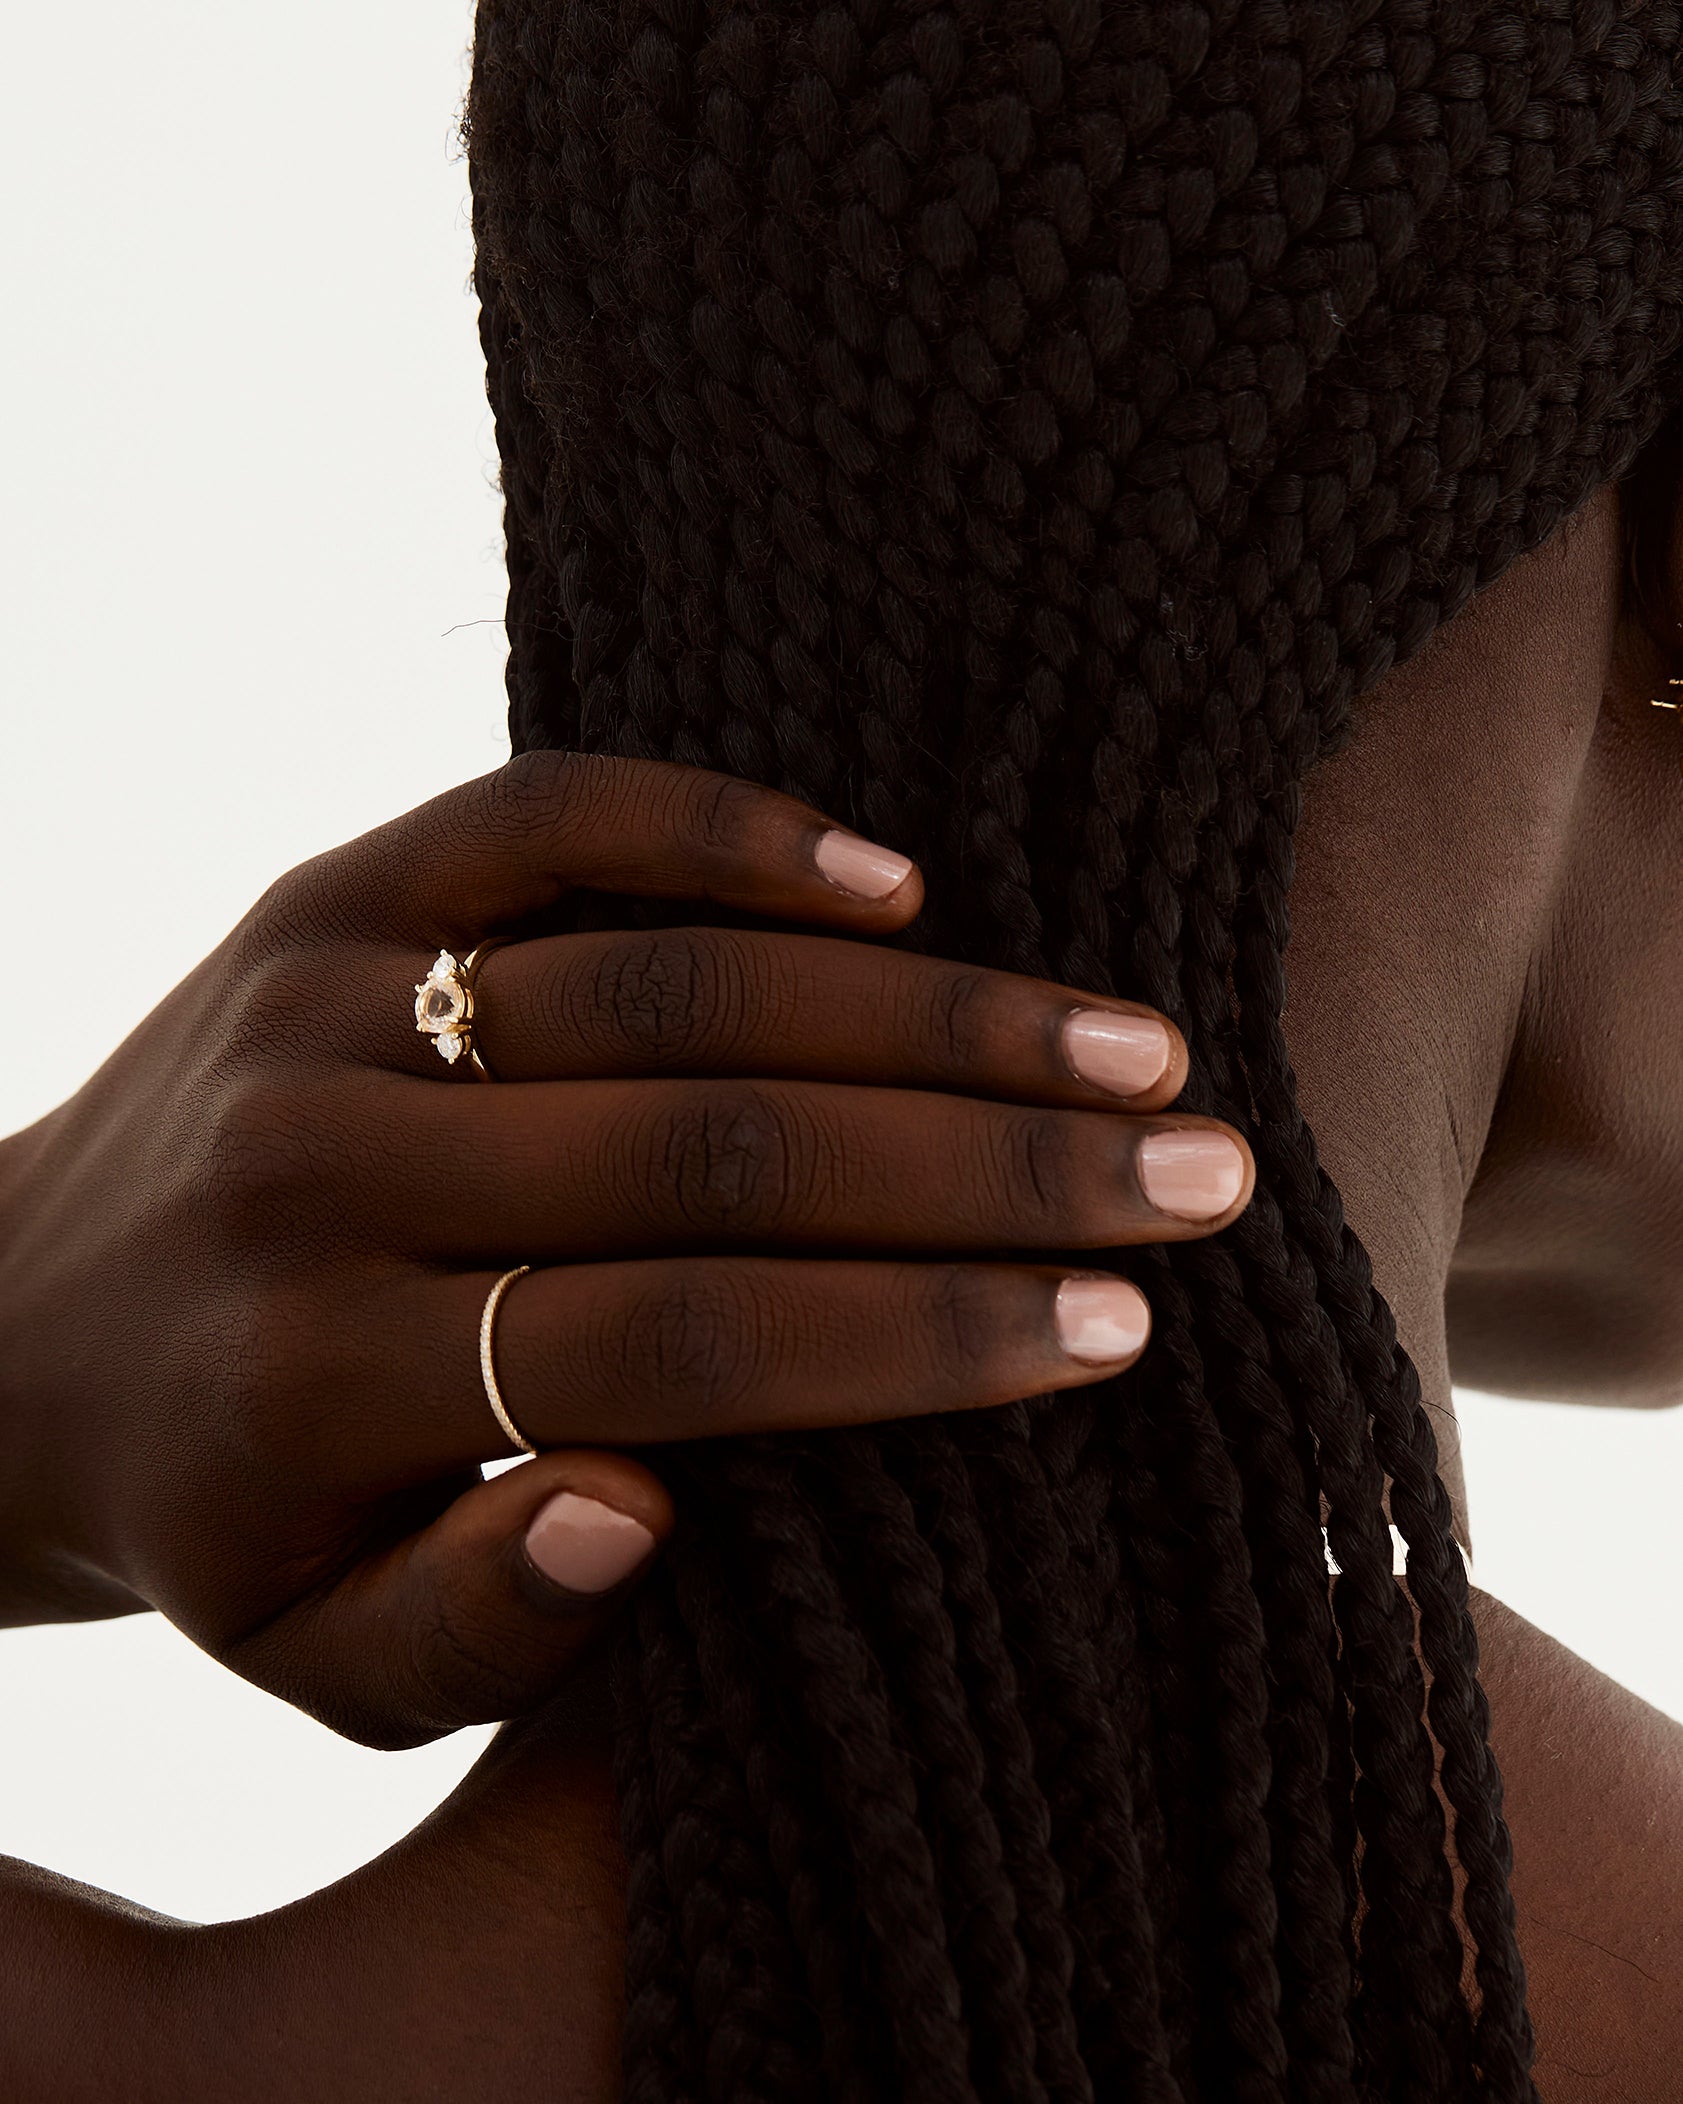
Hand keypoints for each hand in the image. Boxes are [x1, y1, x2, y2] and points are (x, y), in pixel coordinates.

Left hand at [0, 751, 1251, 1746]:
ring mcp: (322, 996)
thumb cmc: (230, 1520)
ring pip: (674, 978)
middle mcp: (324, 1167)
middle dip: (992, 1161)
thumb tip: (648, 1507)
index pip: (685, 1343)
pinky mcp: (328, 885)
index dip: (923, 1332)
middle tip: (1201, 1166)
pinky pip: (549, 813)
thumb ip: (475, 1630)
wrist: (18, 1325)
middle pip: (716, 1143)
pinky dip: (734, 831)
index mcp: (328, 1379)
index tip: (1117, 1326)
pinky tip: (904, 883)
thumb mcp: (318, 1661)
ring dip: (927, 1009)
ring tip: (1126, 1042)